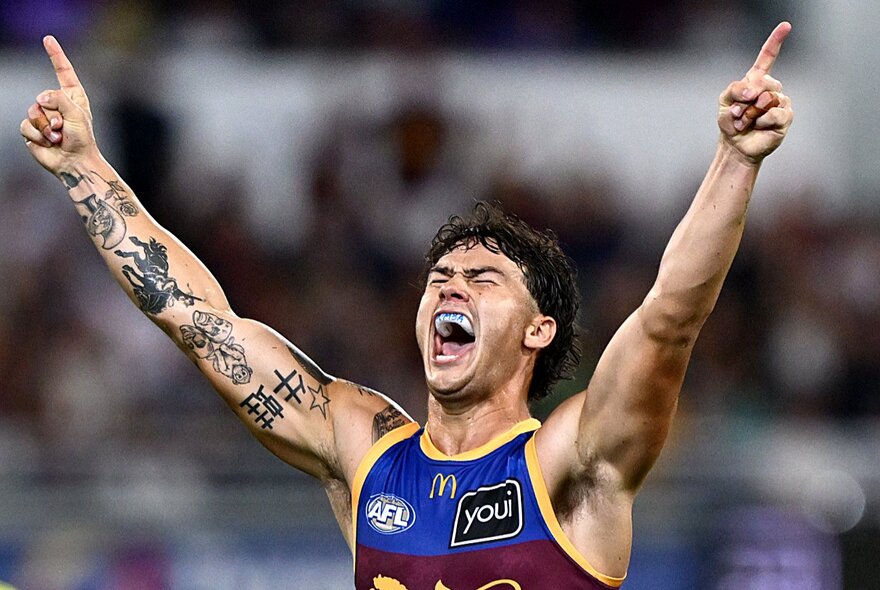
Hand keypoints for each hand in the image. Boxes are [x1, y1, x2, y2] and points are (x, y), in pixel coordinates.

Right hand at [20, 35, 97, 174]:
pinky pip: (26, 125)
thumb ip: (59, 99)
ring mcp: (44, 116)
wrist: (74, 162)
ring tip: (58, 137)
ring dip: (46, 127)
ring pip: (33, 111)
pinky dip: (37, 135)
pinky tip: (48, 142)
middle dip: (53, 114)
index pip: (63, 72)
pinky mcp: (33, 129)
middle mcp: (57, 104)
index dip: (55, 55)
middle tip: (64, 129)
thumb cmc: (82, 139)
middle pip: (43, 96)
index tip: (48, 39)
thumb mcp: (77, 114)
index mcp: (73, 97)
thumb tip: (39, 98)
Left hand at [718, 22, 794, 163]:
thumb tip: (754, 90)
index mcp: (756, 80)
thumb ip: (735, 88)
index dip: (776, 41)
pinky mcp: (785, 117)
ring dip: (751, 113)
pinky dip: (761, 121)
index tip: (786, 25)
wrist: (735, 145)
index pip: (768, 57)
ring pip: (768, 99)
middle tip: (739, 114)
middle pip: (763, 82)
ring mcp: (780, 102)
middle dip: (746, 99)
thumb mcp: (725, 101)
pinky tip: (758, 127)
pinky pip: (774, 113)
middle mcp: (772, 88)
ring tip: (746, 122)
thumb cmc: (731, 122)